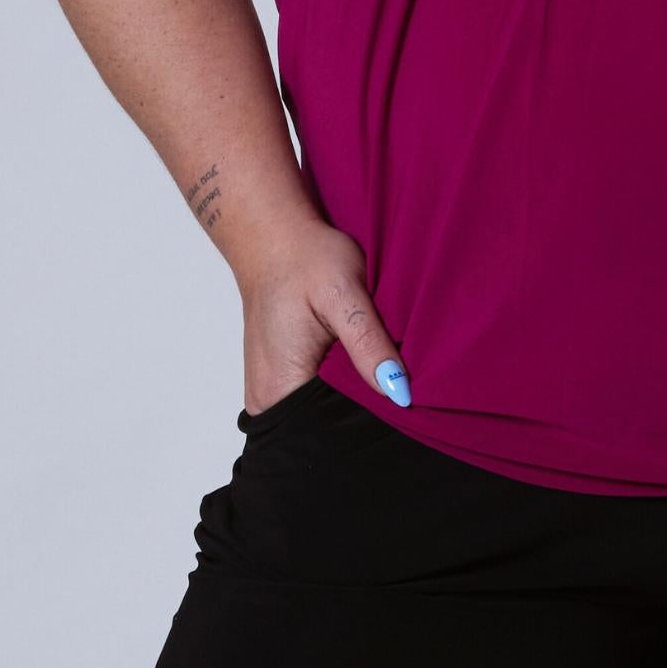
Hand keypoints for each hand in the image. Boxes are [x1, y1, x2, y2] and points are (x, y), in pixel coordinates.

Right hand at [238, 218, 411, 411]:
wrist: (274, 237)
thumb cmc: (304, 258)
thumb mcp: (344, 294)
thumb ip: (368, 345)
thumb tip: (399, 392)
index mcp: (279, 386)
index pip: (333, 430)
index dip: (370, 418)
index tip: (399, 400)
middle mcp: (267, 399)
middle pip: (327, 427)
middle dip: (363, 409)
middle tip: (391, 380)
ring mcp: (268, 393)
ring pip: (322, 413)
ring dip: (351, 397)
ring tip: (372, 370)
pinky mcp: (275, 381)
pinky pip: (313, 398)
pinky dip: (338, 387)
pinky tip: (353, 365)